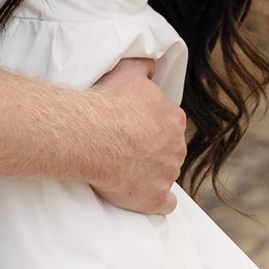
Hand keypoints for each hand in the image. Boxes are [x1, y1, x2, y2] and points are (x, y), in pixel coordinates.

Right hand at [86, 58, 185, 214]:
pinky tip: (142, 195)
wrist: (91, 135)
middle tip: (126, 147)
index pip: (169, 123)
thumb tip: (151, 64)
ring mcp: (167, 174)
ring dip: (150, 173)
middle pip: (169, 149)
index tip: (133, 127)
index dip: (151, 126)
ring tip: (125, 168)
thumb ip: (144, 66)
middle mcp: (176, 147)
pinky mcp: (154, 198)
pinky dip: (155, 201)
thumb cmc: (108, 102)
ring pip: (165, 174)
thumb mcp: (128, 70)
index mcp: (173, 119)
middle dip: (152, 149)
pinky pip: (164, 204)